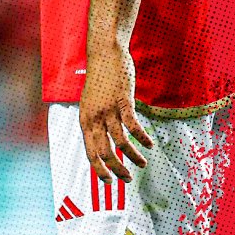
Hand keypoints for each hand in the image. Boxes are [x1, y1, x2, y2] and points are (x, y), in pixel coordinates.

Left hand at [79, 42, 152, 183]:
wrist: (105, 53)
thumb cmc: (99, 77)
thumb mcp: (91, 102)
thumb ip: (95, 120)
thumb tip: (103, 139)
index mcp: (85, 120)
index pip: (90, 153)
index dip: (100, 170)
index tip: (109, 181)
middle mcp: (94, 118)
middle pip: (105, 152)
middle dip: (117, 169)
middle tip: (128, 179)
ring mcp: (109, 110)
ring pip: (121, 142)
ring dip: (133, 156)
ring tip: (142, 163)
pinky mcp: (123, 101)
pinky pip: (134, 126)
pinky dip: (142, 137)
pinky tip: (150, 144)